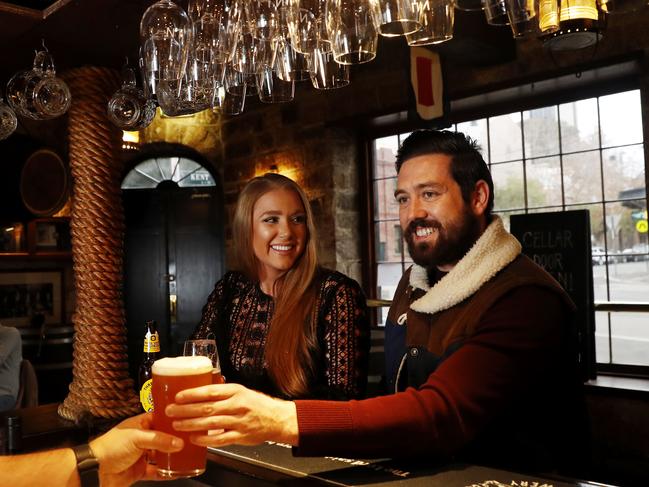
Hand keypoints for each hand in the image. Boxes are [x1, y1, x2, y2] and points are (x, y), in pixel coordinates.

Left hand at [89, 413, 182, 486]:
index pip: (159, 418)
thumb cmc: (110, 448)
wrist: (94, 471)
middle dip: (175, 440)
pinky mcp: (139, 470)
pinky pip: (156, 471)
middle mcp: (140, 439)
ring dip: (171, 457)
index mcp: (139, 424)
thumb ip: (159, 440)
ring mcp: (140, 455)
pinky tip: (175, 472)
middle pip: (162, 438)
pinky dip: (165, 473)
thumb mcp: (137, 438)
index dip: (171, 419)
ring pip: (161, 455)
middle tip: (190, 439)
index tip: (185, 420)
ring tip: (186, 456)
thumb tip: (178, 443)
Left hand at [166, 383, 297, 447]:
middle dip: (186, 410)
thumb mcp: (241, 391)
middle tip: (171, 411)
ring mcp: (239, 421)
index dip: (192, 394)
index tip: (178, 396)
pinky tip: (194, 438)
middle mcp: (237, 405)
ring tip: (177, 425)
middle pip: (207, 407)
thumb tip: (199, 391)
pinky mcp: (241, 436)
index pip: (210, 391)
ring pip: (211, 423)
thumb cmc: (256, 404)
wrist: (277, 418)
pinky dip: (205, 439)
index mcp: (236, 391)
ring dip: (192, 424)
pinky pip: (220, 439)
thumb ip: (222, 392)